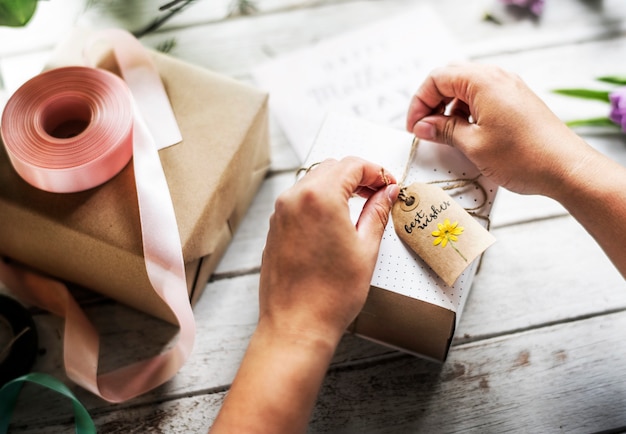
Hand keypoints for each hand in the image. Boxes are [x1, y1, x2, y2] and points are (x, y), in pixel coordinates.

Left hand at [210, 157, 398, 433]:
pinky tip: (336, 218)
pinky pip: (299, 199)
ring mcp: (281, 212)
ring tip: (360, 205)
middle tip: (379, 192)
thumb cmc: (331, 295)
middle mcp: (295, 198)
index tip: (389, 184)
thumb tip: (387, 193)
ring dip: (338, 185)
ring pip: (313, 181)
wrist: (296, 325)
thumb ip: (377, 212)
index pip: (352, 166)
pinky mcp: (275, 227)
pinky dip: (320, 199)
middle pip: (331, 168)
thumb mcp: (365, 249)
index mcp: (320, 197)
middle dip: (358, 175)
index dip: (376, 171)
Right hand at [406, 62, 593, 197]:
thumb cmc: (524, 157)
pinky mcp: (516, 101)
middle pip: (451, 78)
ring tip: (443, 134)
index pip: (437, 78)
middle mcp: (497, 77)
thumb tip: (423, 126)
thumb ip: (443, 130)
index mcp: (483, 81)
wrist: (566, 168)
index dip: (419, 102)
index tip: (414, 126)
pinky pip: (483, 98)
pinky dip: (467, 112)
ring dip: (449, 107)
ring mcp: (509, 88)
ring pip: (466, 88)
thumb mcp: (473, 145)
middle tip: (424, 128)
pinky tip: (464, 133)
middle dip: (432, 102)